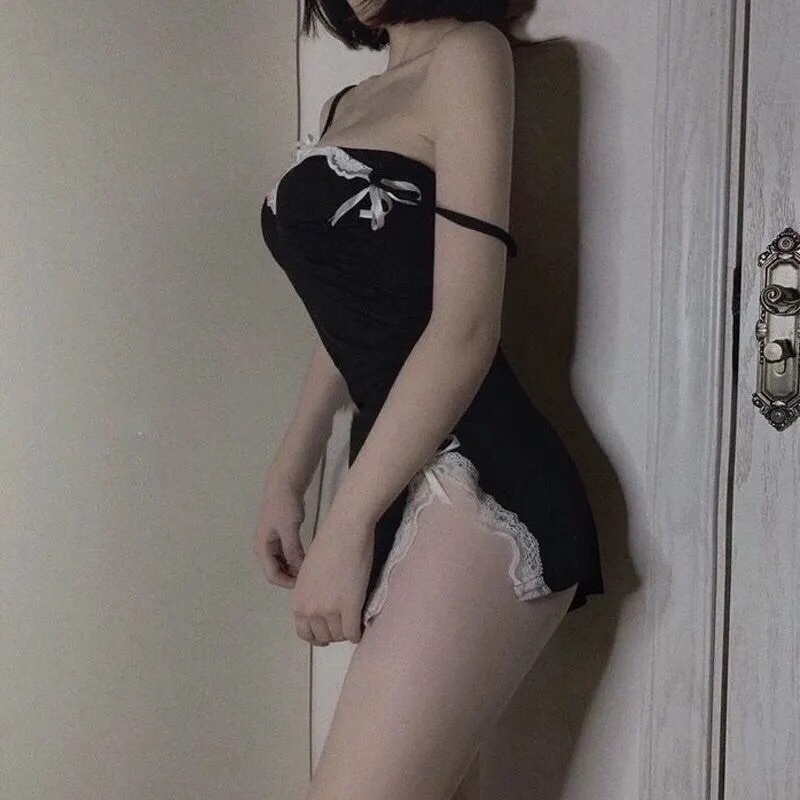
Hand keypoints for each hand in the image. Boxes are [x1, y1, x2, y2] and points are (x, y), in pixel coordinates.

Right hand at [253, 477, 305, 588]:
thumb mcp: (289, 529)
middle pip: (276, 571)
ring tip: (310, 570)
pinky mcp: (281, 536)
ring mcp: (272, 542)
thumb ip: (292, 551)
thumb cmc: (284, 506)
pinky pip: (287, 555)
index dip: (288, 582)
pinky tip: (308, 559)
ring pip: (282, 564)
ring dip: (294, 569)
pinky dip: (296, 559)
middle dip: (291, 577)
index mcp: (261, 547)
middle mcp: (264, 548)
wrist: (285, 484)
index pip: (272, 575)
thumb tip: (299, 570)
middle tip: (310, 578)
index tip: (305, 583)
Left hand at [291, 509, 374, 645]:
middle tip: (345, 624)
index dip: (318, 634)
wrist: (345, 532)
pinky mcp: (349, 607)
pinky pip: (353, 632)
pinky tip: (362, 625)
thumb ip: (310, 595)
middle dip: (334, 633)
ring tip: (354, 620)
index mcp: (297, 601)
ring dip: (347, 632)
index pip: (305, 633)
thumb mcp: (308, 574)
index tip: (328, 629)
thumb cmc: (329, 545)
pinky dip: (358, 632)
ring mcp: (329, 610)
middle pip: (323, 637)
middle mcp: (309, 609)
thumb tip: (320, 608)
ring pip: (339, 636)